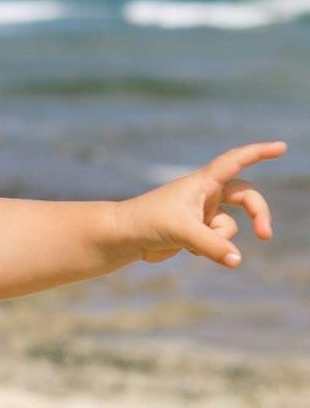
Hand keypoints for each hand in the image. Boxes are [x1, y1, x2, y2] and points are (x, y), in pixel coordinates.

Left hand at [122, 140, 285, 266]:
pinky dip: (207, 249)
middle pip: (246, 197)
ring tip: (189, 242)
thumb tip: (237, 260)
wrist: (125, 237)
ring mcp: (203, 212)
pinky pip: (218, 242)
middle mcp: (206, 194)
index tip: (282, 147)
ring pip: (229, 228)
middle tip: (265, 235)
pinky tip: (183, 248)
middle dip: (259, 215)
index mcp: (203, 182)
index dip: (259, 152)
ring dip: (217, 240)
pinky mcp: (198, 231)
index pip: (236, 161)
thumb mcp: (183, 232)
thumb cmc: (149, 222)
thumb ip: (212, 245)